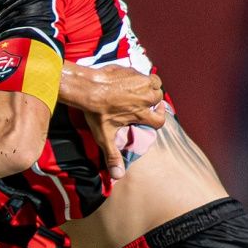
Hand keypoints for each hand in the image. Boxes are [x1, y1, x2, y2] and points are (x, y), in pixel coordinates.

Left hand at [69, 64, 165, 179]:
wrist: (88, 87)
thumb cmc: (96, 112)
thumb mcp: (105, 136)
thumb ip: (112, 156)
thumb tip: (118, 176)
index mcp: (141, 114)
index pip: (160, 120)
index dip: (158, 119)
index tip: (153, 116)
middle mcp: (145, 98)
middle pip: (159, 100)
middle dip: (153, 102)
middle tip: (143, 103)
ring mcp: (141, 82)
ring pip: (156, 84)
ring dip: (150, 88)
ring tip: (140, 91)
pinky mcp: (134, 72)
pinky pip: (145, 74)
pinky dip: (141, 78)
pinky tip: (131, 82)